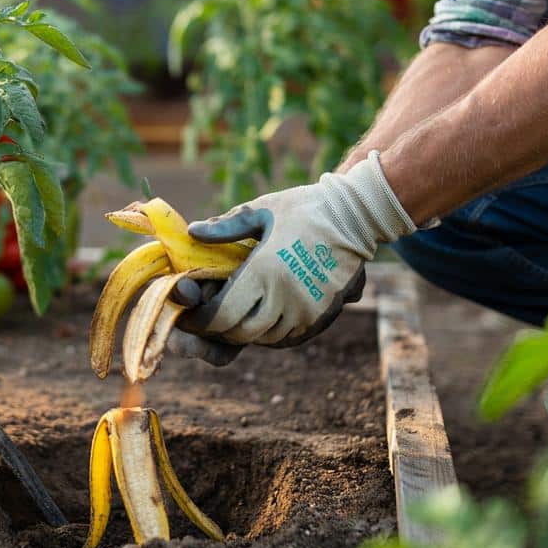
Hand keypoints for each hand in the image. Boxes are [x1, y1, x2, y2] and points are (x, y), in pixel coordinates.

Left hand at [173, 151, 415, 352]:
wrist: (355, 217)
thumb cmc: (303, 209)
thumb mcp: (261, 211)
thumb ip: (225, 227)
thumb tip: (192, 232)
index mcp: (263, 271)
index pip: (222, 315)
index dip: (202, 321)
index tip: (191, 315)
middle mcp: (284, 297)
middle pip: (240, 333)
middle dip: (220, 329)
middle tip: (210, 318)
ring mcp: (305, 310)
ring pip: (264, 339)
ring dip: (245, 332)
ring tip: (235, 316)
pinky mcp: (321, 316)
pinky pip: (288, 338)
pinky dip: (270, 334)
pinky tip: (262, 318)